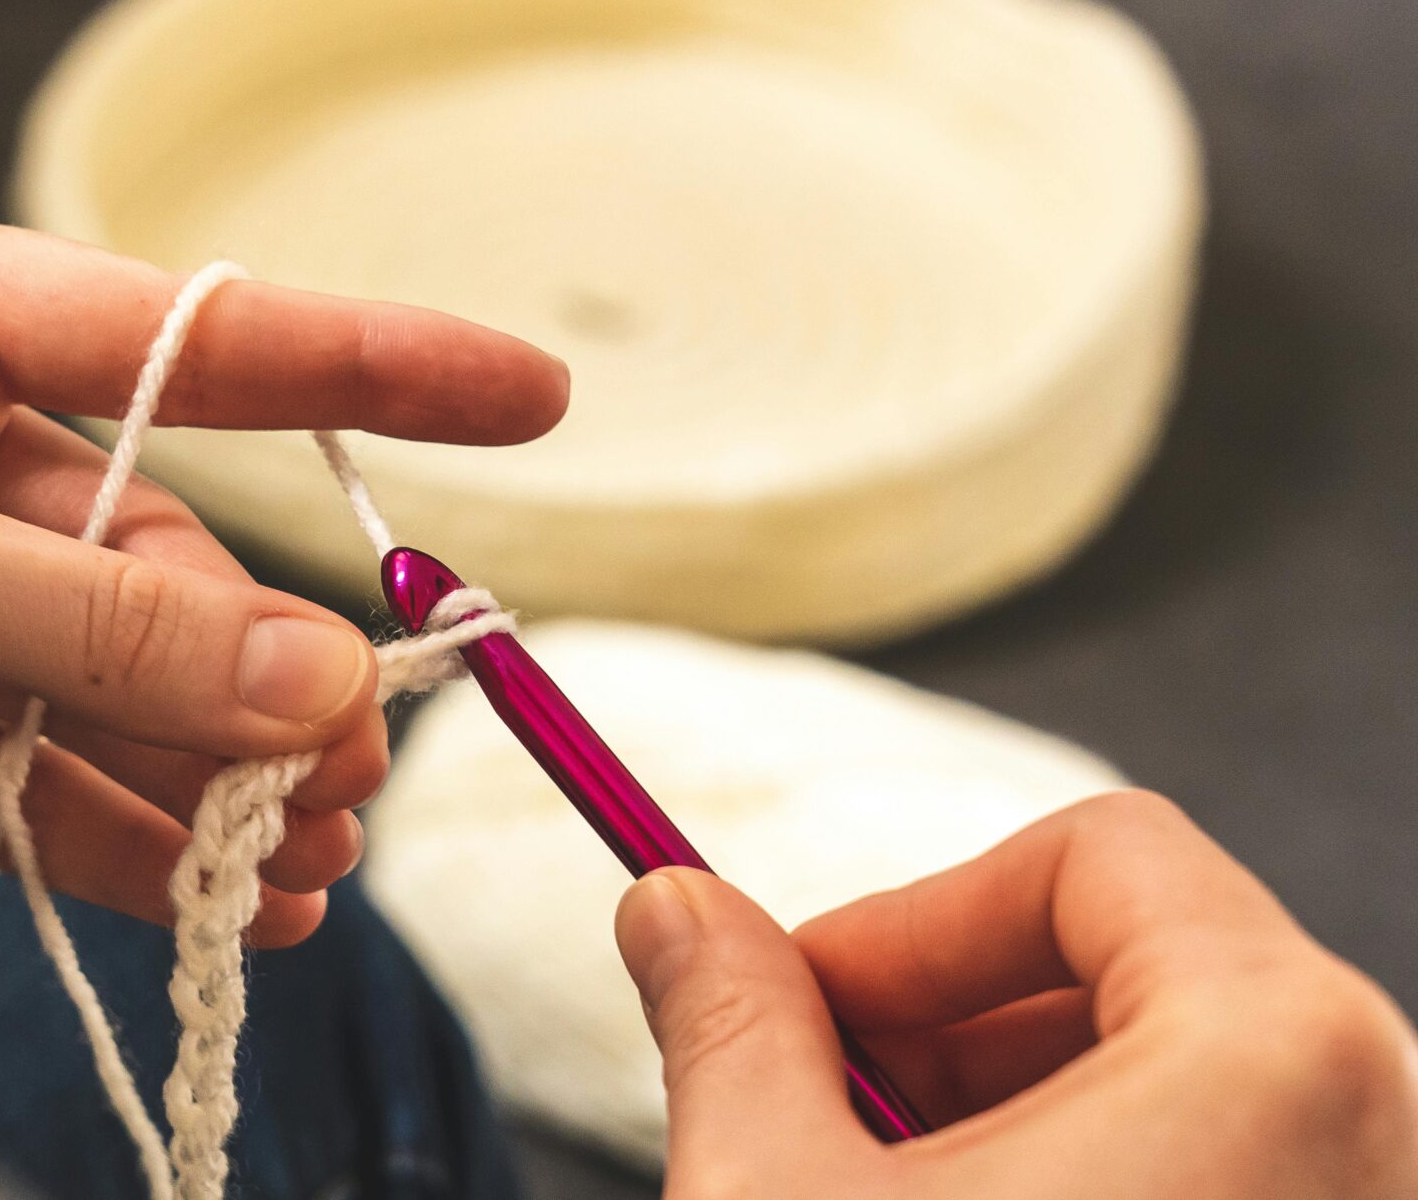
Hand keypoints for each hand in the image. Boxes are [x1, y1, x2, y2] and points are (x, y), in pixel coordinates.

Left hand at [0, 173, 568, 936]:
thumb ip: (88, 621)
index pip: (176, 330)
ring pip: (83, 665)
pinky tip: (198, 889)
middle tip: (351, 770)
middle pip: (134, 542)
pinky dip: (92, 822)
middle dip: (243, 662)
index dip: (366, 360)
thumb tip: (311, 673)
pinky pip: (7, 753)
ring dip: (186, 766)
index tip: (530, 393)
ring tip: (297, 864)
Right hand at [614, 790, 1417, 1197]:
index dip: (918, 915)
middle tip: (823, 1101)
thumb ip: (731, 1022)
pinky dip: (1095, 1185)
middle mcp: (1381, 1129)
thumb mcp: (777, 1197)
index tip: (806, 992)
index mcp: (1276, 1055)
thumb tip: (673, 911)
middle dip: (953, 1022)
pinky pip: (1230, 1179)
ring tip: (881, 1193)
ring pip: (1186, 1085)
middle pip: (1147, 967)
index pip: (1097, 855)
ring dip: (1010, 1113)